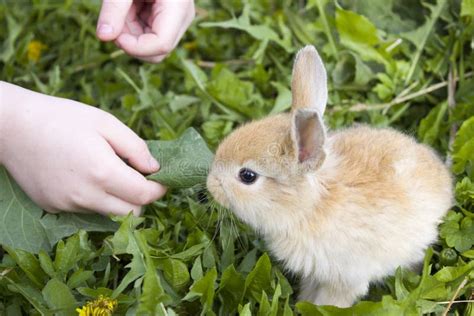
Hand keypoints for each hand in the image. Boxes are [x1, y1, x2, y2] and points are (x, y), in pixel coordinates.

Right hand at [0, 82, 165, 215]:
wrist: (12, 126)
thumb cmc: (62, 118)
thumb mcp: (105, 123)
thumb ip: (135, 148)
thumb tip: (154, 168)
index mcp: (103, 173)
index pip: (144, 196)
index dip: (159, 189)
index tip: (163, 179)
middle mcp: (86, 196)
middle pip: (130, 212)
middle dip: (141, 198)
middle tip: (138, 176)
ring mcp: (67, 205)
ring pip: (108, 213)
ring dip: (118, 199)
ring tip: (110, 173)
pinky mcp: (53, 207)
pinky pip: (85, 210)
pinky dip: (95, 199)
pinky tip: (84, 176)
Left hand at [96, 0, 194, 62]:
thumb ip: (113, 9)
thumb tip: (102, 37)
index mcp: (178, 7)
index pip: (161, 45)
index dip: (136, 47)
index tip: (113, 35)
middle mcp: (182, 18)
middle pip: (157, 51)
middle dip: (131, 42)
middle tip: (115, 18)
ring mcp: (177, 21)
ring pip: (151, 46)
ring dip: (130, 33)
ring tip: (123, 7)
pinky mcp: (168, 20)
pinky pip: (149, 36)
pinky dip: (133, 27)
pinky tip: (129, 8)